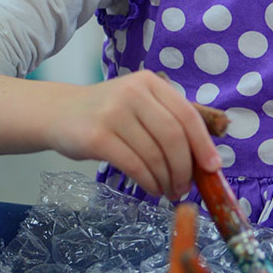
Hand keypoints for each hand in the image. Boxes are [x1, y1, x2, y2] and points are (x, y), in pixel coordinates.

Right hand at [44, 70, 221, 199]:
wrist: (60, 113)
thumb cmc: (108, 113)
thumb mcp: (140, 104)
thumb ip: (168, 121)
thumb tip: (205, 160)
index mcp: (150, 82)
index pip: (187, 115)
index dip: (203, 144)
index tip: (213, 168)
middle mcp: (133, 92)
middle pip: (173, 136)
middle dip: (185, 168)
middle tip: (185, 187)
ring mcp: (113, 113)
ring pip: (154, 154)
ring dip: (166, 179)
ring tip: (168, 190)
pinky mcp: (97, 137)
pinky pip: (134, 165)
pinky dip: (148, 181)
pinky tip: (151, 187)